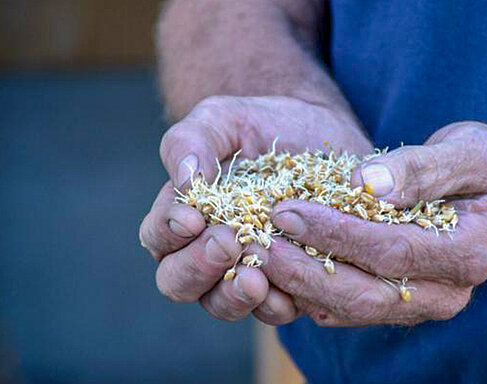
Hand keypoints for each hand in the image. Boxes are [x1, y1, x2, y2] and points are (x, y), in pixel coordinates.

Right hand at [139, 95, 371, 323]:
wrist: (314, 133)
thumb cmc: (259, 125)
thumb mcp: (222, 118)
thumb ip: (191, 141)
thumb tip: (184, 181)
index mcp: (184, 216)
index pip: (158, 236)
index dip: (168, 232)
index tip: (192, 218)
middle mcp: (208, 250)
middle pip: (179, 281)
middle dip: (197, 267)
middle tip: (227, 242)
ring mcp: (246, 270)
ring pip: (221, 304)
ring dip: (232, 296)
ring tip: (254, 279)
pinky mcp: (285, 281)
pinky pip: (270, 310)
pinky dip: (274, 307)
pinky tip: (286, 296)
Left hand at [259, 121, 486, 325]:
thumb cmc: (480, 169)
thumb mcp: (466, 152)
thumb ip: (422, 167)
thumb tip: (367, 184)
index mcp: (467, 255)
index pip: (391, 250)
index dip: (336, 232)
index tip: (288, 210)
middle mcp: (444, 293)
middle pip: (364, 295)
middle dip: (306, 271)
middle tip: (258, 244)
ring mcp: (418, 304)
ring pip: (349, 311)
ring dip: (299, 287)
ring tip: (256, 257)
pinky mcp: (394, 304)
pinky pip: (344, 311)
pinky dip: (308, 294)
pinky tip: (277, 270)